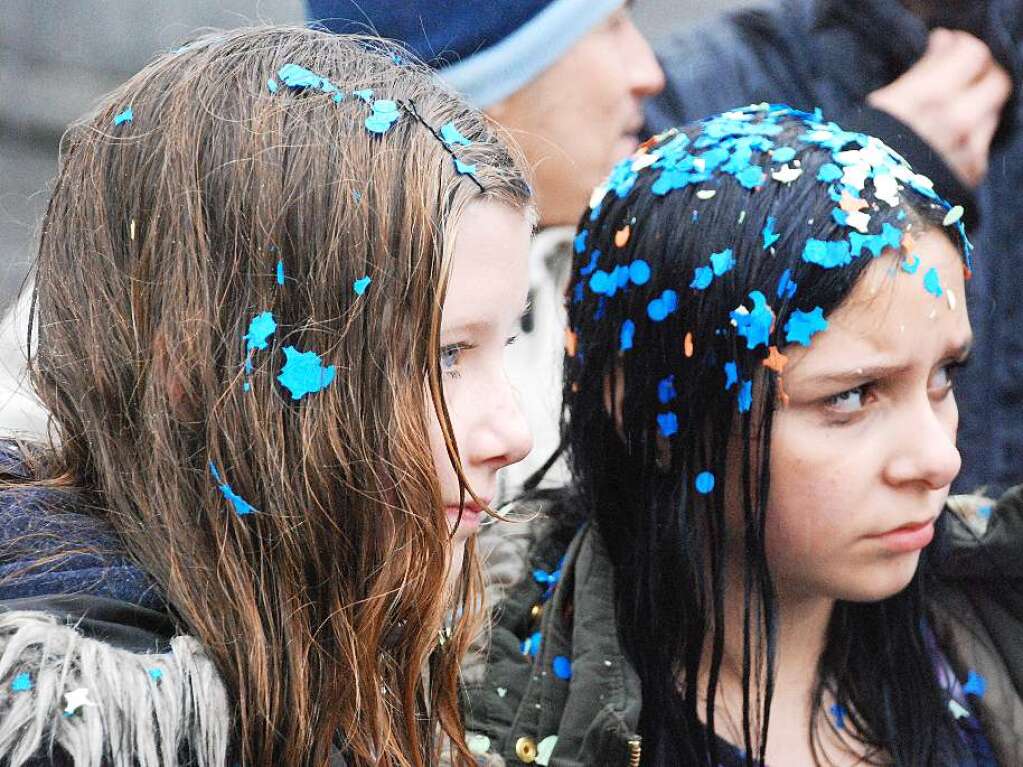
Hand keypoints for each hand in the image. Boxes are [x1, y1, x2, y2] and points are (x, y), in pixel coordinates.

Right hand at [867, 28, 1012, 187]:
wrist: (866, 210)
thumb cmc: (860, 156)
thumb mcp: (881, 105)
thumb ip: (919, 74)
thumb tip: (942, 45)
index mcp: (927, 98)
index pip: (971, 54)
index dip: (960, 45)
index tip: (944, 46)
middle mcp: (955, 121)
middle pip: (995, 80)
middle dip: (980, 72)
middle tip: (960, 73)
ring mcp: (968, 148)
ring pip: (991, 111)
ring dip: (976, 104)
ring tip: (951, 108)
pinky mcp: (971, 172)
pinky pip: (982, 143)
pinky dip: (971, 135)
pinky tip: (948, 140)